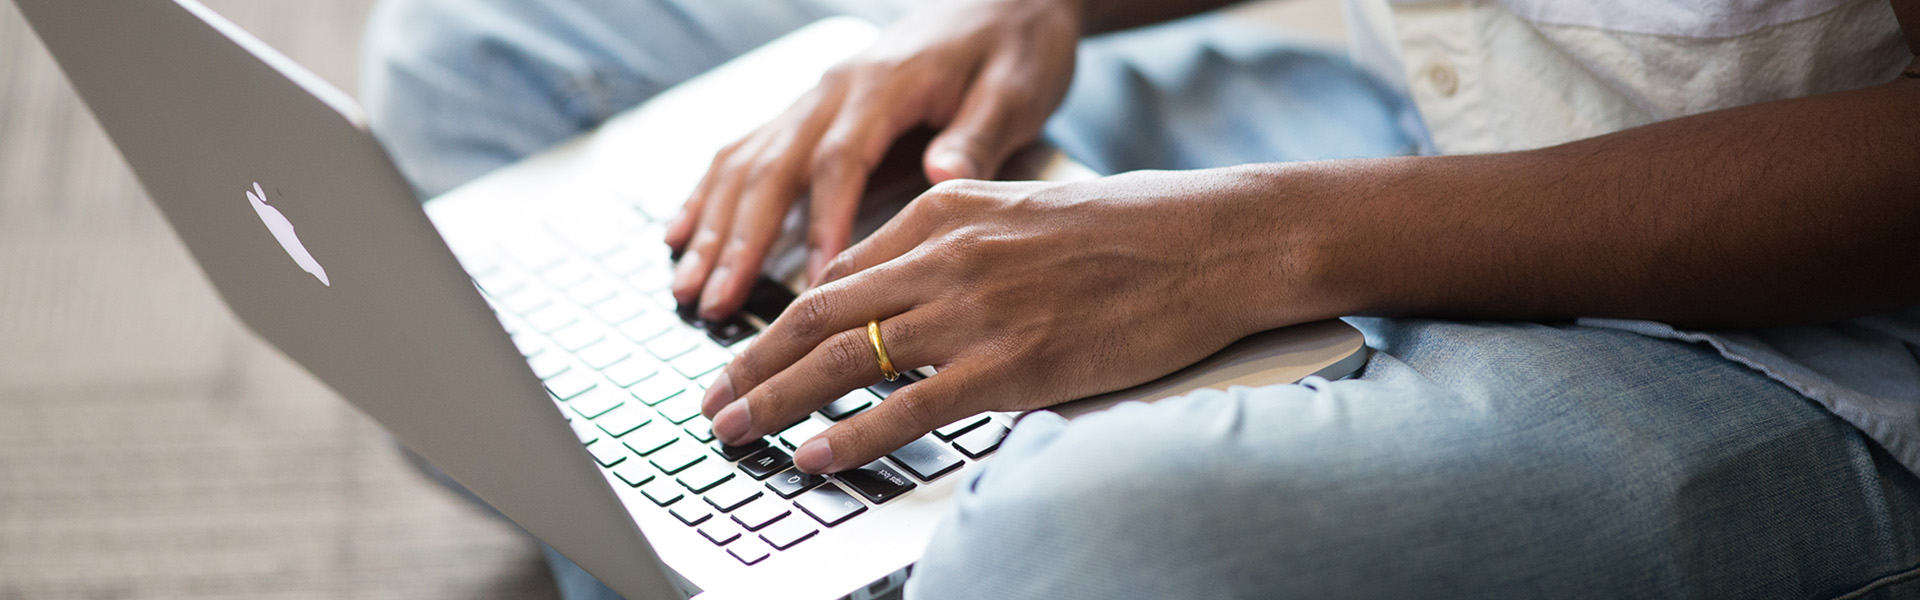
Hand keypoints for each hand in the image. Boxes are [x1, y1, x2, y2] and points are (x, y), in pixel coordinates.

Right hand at [663, 0, 1082, 320]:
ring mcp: (815, 98)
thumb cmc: (1016, 45)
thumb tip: (942, 176)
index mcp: (884, 85)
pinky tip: (682, 233)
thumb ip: (979, 134)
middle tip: (715, 301)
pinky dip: (709, 194)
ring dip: (713, 226)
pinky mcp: (810, 109)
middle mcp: (835, 89)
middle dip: (739, 239)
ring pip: (747, 161)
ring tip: (687, 286)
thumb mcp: (1016, 88)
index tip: (815, 279)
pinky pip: (746, 149)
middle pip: (773, 167)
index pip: (839, 159)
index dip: (823, 220)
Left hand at [698, 168, 1351, 472]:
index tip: (745, 358)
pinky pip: (911, 407)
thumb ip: (947, 243)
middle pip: (819, 316)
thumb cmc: (1131, 232)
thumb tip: (884, 289)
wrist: (1214, 241)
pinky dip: (852, 435)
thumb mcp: (1022, 213)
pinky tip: (816, 455)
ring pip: (848, 359)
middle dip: (752, 363)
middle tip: (711, 403)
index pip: (836, 274)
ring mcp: (978, 310)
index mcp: (946, 213)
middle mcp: (948, 256)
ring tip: (737, 432)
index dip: (777, 323)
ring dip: (778, 400)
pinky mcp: (1014, 363)